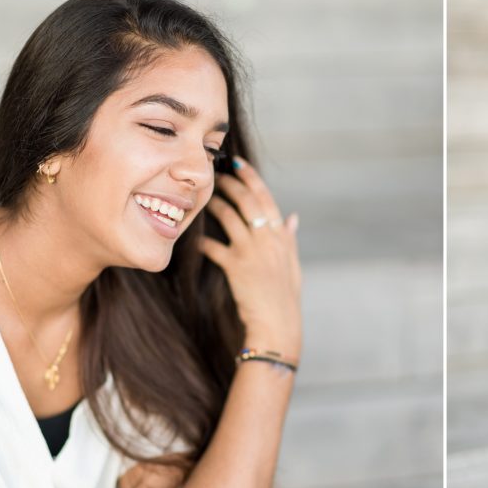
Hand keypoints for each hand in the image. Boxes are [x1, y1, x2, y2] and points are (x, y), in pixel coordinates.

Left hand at [199, 156, 302, 358]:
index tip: (238, 163)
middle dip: (229, 183)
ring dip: (214, 204)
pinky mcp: (237, 266)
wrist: (278, 324)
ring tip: (202, 198)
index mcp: (282, 237)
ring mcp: (253, 252)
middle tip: (214, 174)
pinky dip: (203, 240)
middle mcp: (269, 239)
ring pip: (230, 217)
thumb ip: (290, 239)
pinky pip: (215, 246)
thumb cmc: (285, 296)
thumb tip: (292, 217)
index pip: (266, 198)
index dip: (251, 178)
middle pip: (247, 201)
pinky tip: (195, 237)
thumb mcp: (293, 265)